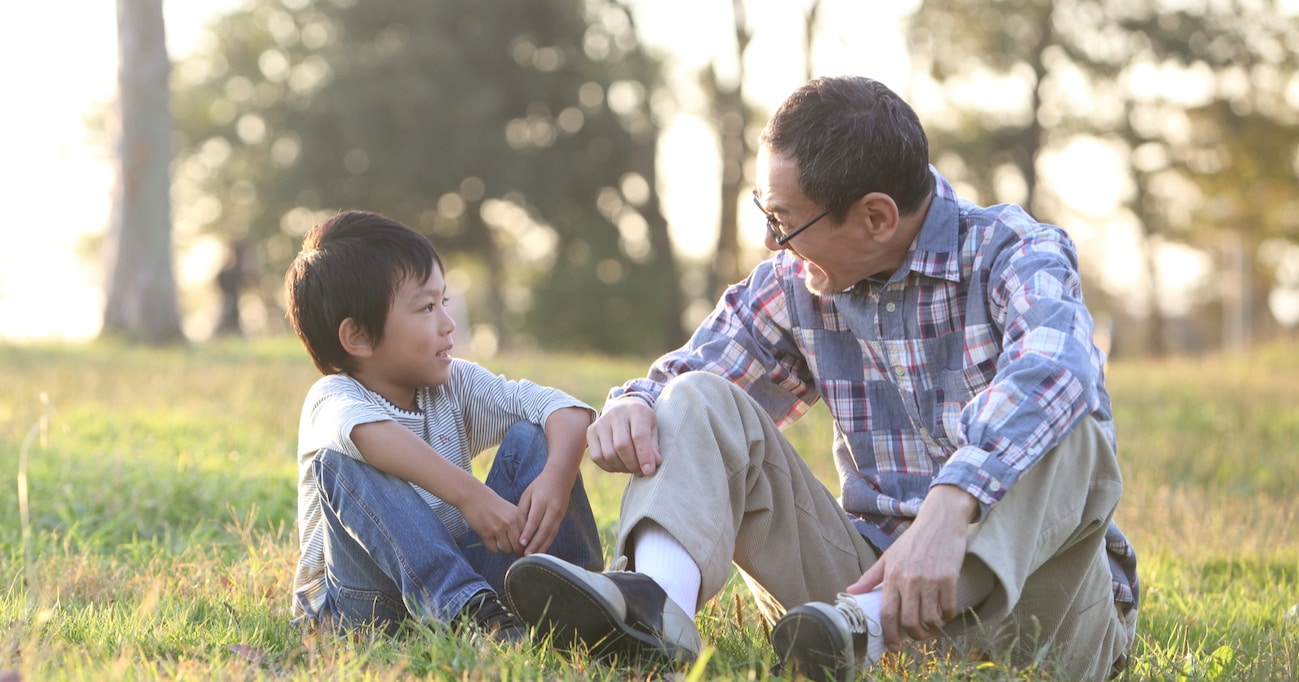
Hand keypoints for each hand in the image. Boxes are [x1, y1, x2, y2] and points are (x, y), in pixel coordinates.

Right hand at [460, 487, 523, 555]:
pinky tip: (490, 539)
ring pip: (506, 549)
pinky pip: (494, 549)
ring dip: (502, 547)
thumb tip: (523, 543)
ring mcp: (498, 528)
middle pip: (517, 546)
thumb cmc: (491, 503)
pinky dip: (492, 547)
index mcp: (518, 515)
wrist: (473, 495)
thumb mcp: (510, 509)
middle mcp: (510, 522)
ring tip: (497, 539)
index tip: (519, 546)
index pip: (527, 537)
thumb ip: (518, 523)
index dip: (523, 544)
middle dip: (512, 547)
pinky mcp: (486, 533)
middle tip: (507, 543)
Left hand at [517, 471, 570, 554]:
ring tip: (531, 558)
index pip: (534, 519)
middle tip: (524, 556)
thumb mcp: (528, 494)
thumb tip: (516, 529)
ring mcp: (559, 515)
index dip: (528, 532)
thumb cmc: (539, 486)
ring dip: (541, 547)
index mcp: (542, 501)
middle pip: (544, 530)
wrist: (560, 478)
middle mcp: (552, 509)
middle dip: (534, 544)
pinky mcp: (561, 519)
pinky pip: (553, 534)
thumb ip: (522, 510)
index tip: (521, 543)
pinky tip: (540, 552)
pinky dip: (546, 544)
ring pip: (550, 534)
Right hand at [586, 397, 660, 475]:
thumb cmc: (642, 421)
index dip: (644, 456)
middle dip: (632, 464)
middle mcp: (616, 413)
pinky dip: (609, 467)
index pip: (639, 436)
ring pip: (609, 454)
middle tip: (640, 471)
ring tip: (630, 468)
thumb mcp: (653, 429)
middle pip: (622, 446)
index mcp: (636, 410)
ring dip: (621, 467)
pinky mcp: (591, 431)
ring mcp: (601, 422)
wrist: (623, 407)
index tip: (649, 471)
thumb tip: (650, 467)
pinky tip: (619, 466)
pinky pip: (597, 457)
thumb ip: (653, 448)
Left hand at [849, 485, 976, 650]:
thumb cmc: (912, 540)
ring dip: (932, 628)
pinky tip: (944, 614)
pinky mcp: (949, 578)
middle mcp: (909, 580)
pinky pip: (948, 608)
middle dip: (914, 635)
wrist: (939, 521)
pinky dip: (947, 617)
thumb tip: (850, 592)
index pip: (887, 613)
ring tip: (931, 626)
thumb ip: (870, 577)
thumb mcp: (888, 556)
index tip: (892, 647)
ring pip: (930, 618)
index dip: (888, 634)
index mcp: (892, 576)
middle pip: (909, 620)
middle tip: (917, 636)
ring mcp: (930, 580)